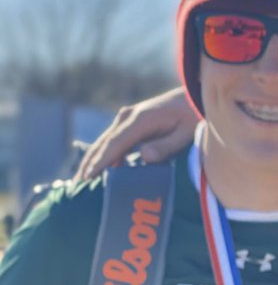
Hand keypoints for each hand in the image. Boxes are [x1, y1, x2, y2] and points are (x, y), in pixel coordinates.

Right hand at [74, 88, 195, 179]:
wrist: (194, 97)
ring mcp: (127, 118)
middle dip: (88, 165)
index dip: (100, 162)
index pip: (114, 144)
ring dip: (92, 161)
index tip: (87, 178)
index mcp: (140, 120)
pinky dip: (103, 156)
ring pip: (104, 142)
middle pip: (103, 144)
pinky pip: (112, 141)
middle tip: (76, 186)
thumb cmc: (193, 118)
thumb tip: (143, 156)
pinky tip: (98, 170)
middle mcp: (128, 117)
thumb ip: (165, 146)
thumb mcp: (185, 134)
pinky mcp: (129, 122)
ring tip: (80, 182)